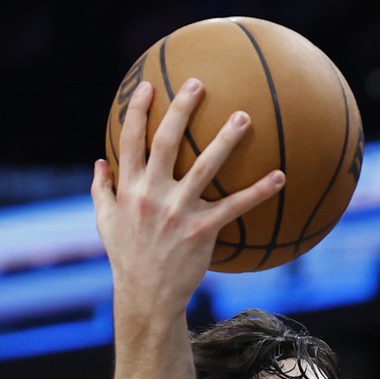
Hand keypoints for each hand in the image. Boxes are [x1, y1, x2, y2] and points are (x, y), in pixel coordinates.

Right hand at [94, 78, 284, 320]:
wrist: (146, 295)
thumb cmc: (128, 257)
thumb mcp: (106, 223)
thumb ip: (102, 190)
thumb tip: (98, 163)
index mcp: (128, 188)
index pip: (129, 140)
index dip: (136, 110)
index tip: (147, 85)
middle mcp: (151, 195)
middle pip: (165, 142)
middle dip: (181, 109)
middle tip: (198, 83)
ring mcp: (177, 212)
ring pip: (204, 167)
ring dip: (225, 139)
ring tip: (243, 116)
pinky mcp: (202, 230)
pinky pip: (235, 206)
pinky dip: (259, 191)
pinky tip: (281, 176)